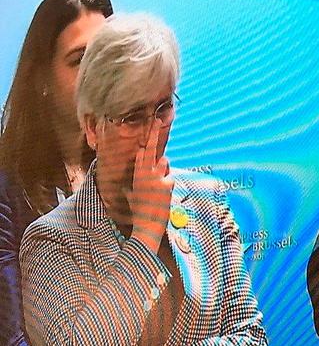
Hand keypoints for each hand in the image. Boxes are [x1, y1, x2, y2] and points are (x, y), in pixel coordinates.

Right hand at [129, 121, 173, 249]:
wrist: (146, 224)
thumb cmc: (137, 210)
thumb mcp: (129, 195)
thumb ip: (130, 185)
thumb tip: (120, 184)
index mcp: (136, 174)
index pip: (142, 153)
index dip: (147, 141)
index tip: (150, 125)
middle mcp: (145, 173)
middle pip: (152, 149)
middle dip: (154, 134)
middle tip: (156, 120)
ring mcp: (157, 177)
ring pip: (165, 163)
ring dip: (163, 169)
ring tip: (156, 185)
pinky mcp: (167, 184)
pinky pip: (170, 177)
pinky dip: (168, 184)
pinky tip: (162, 195)